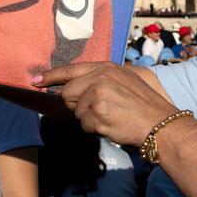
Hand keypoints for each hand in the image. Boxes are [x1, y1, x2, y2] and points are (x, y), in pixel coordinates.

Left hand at [34, 62, 176, 145]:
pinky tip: (112, 125)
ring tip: (111, 117)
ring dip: (90, 119)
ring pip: (76, 111)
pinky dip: (96, 129)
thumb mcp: (127, 79)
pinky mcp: (96, 112)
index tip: (36, 81)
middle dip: (77, 106)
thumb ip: (102, 78)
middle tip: (99, 111)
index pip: (71, 69)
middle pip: (68, 94)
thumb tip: (76, 86)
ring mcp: (97, 94)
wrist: (160, 124)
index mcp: (106, 67)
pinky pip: (84, 125)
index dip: (51, 76)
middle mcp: (99, 77)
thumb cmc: (146, 106)